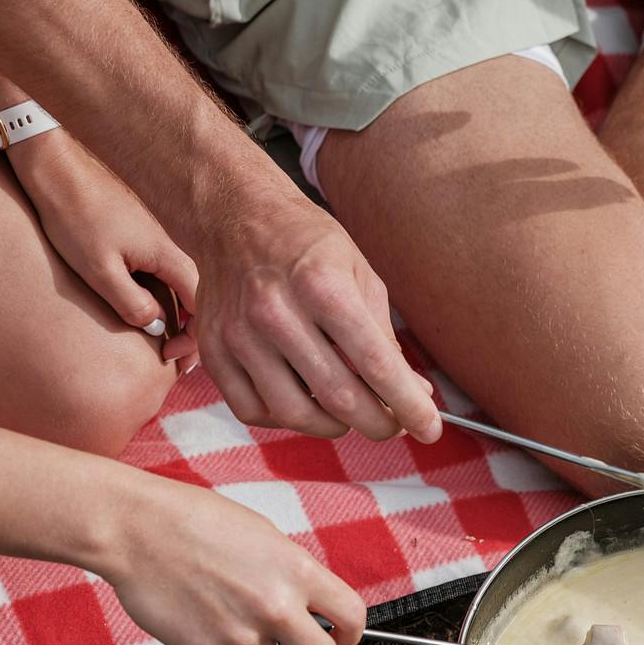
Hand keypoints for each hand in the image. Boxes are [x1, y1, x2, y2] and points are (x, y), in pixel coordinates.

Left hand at [10, 131, 198, 350]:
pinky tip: (147, 306)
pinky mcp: (144, 233)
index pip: (202, 306)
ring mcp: (159, 238)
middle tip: (171, 358)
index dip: (193, 338)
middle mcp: (172, 246)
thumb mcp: (99, 269)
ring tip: (162, 339)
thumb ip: (131, 303)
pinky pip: (165, 272)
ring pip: (181, 285)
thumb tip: (155, 326)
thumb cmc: (74, 216)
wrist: (57, 167)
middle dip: (189, 331)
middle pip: (197, 298)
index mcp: (168, 255)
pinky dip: (164, 295)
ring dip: (177, 314)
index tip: (168, 355)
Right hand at [98, 472, 364, 644]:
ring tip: (221, 602)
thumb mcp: (263, 536)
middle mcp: (277, 608)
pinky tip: (194, 607)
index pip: (352, 616)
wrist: (135, 529)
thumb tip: (309, 603)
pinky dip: (212, 639)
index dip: (352, 633)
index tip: (343, 636)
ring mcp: (241, 634)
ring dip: (251, 641)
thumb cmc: (195, 520)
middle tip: (295, 641)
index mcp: (297, 571)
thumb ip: (291, 574)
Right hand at [192, 190, 440, 443]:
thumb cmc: (307, 244)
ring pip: (295, 413)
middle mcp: (276, 311)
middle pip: (338, 397)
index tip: (429, 429)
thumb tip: (415, 393)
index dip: (407, 405)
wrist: (234, 215)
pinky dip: (286, 419)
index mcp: (322, 285)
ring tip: (350, 414)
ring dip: (334, 427)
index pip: (374, 363)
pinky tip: (305, 403)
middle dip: (378, 424)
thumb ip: (385, 336)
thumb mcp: (359, 273)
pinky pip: (253, 410)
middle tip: (394, 425)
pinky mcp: (214, 350)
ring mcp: (239, 334)